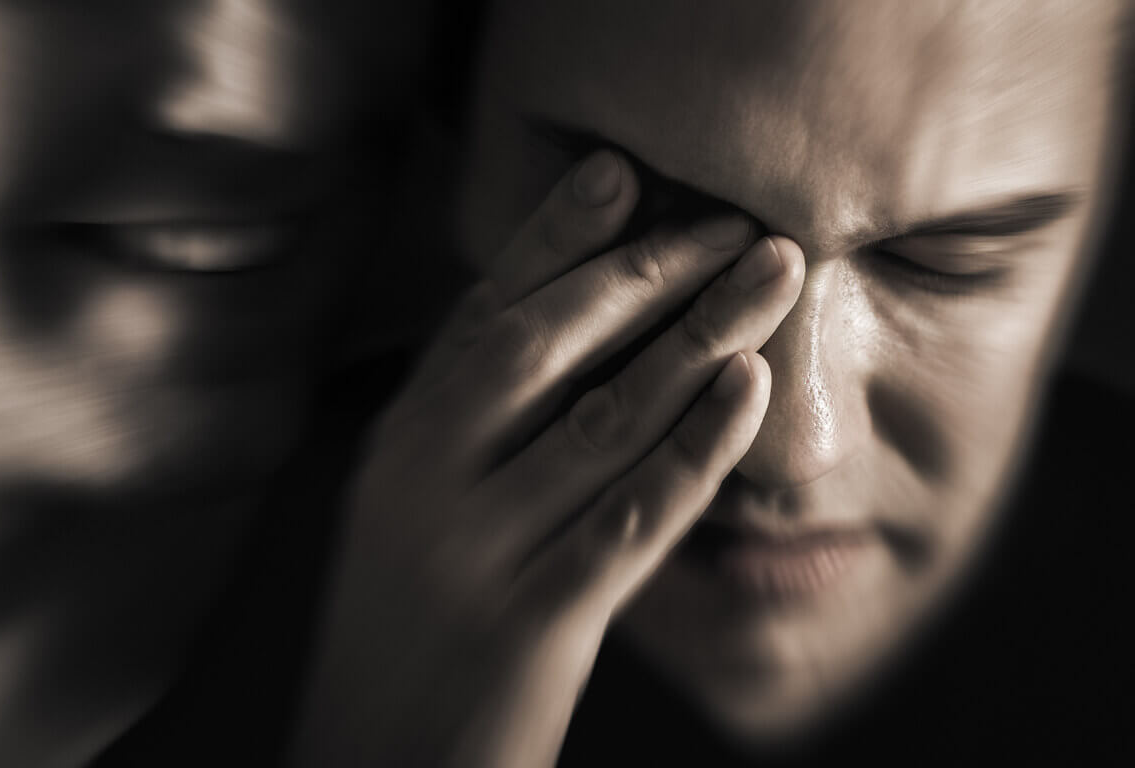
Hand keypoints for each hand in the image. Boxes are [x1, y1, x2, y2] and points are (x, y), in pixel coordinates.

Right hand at [289, 150, 804, 766]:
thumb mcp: (405, 519)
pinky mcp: (534, 618)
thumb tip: (552, 354)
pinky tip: (748, 390)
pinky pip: (634, 514)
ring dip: (699, 337)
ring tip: (768, 277)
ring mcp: (476, 547)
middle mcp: (426, 480)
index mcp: (398, 446)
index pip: (481, 316)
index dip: (553, 240)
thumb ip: (461, 436)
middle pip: (544, 346)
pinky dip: (697, 445)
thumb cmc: (401, 641)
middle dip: (644, 273)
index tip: (621, 177)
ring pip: (603, 416)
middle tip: (729, 224)